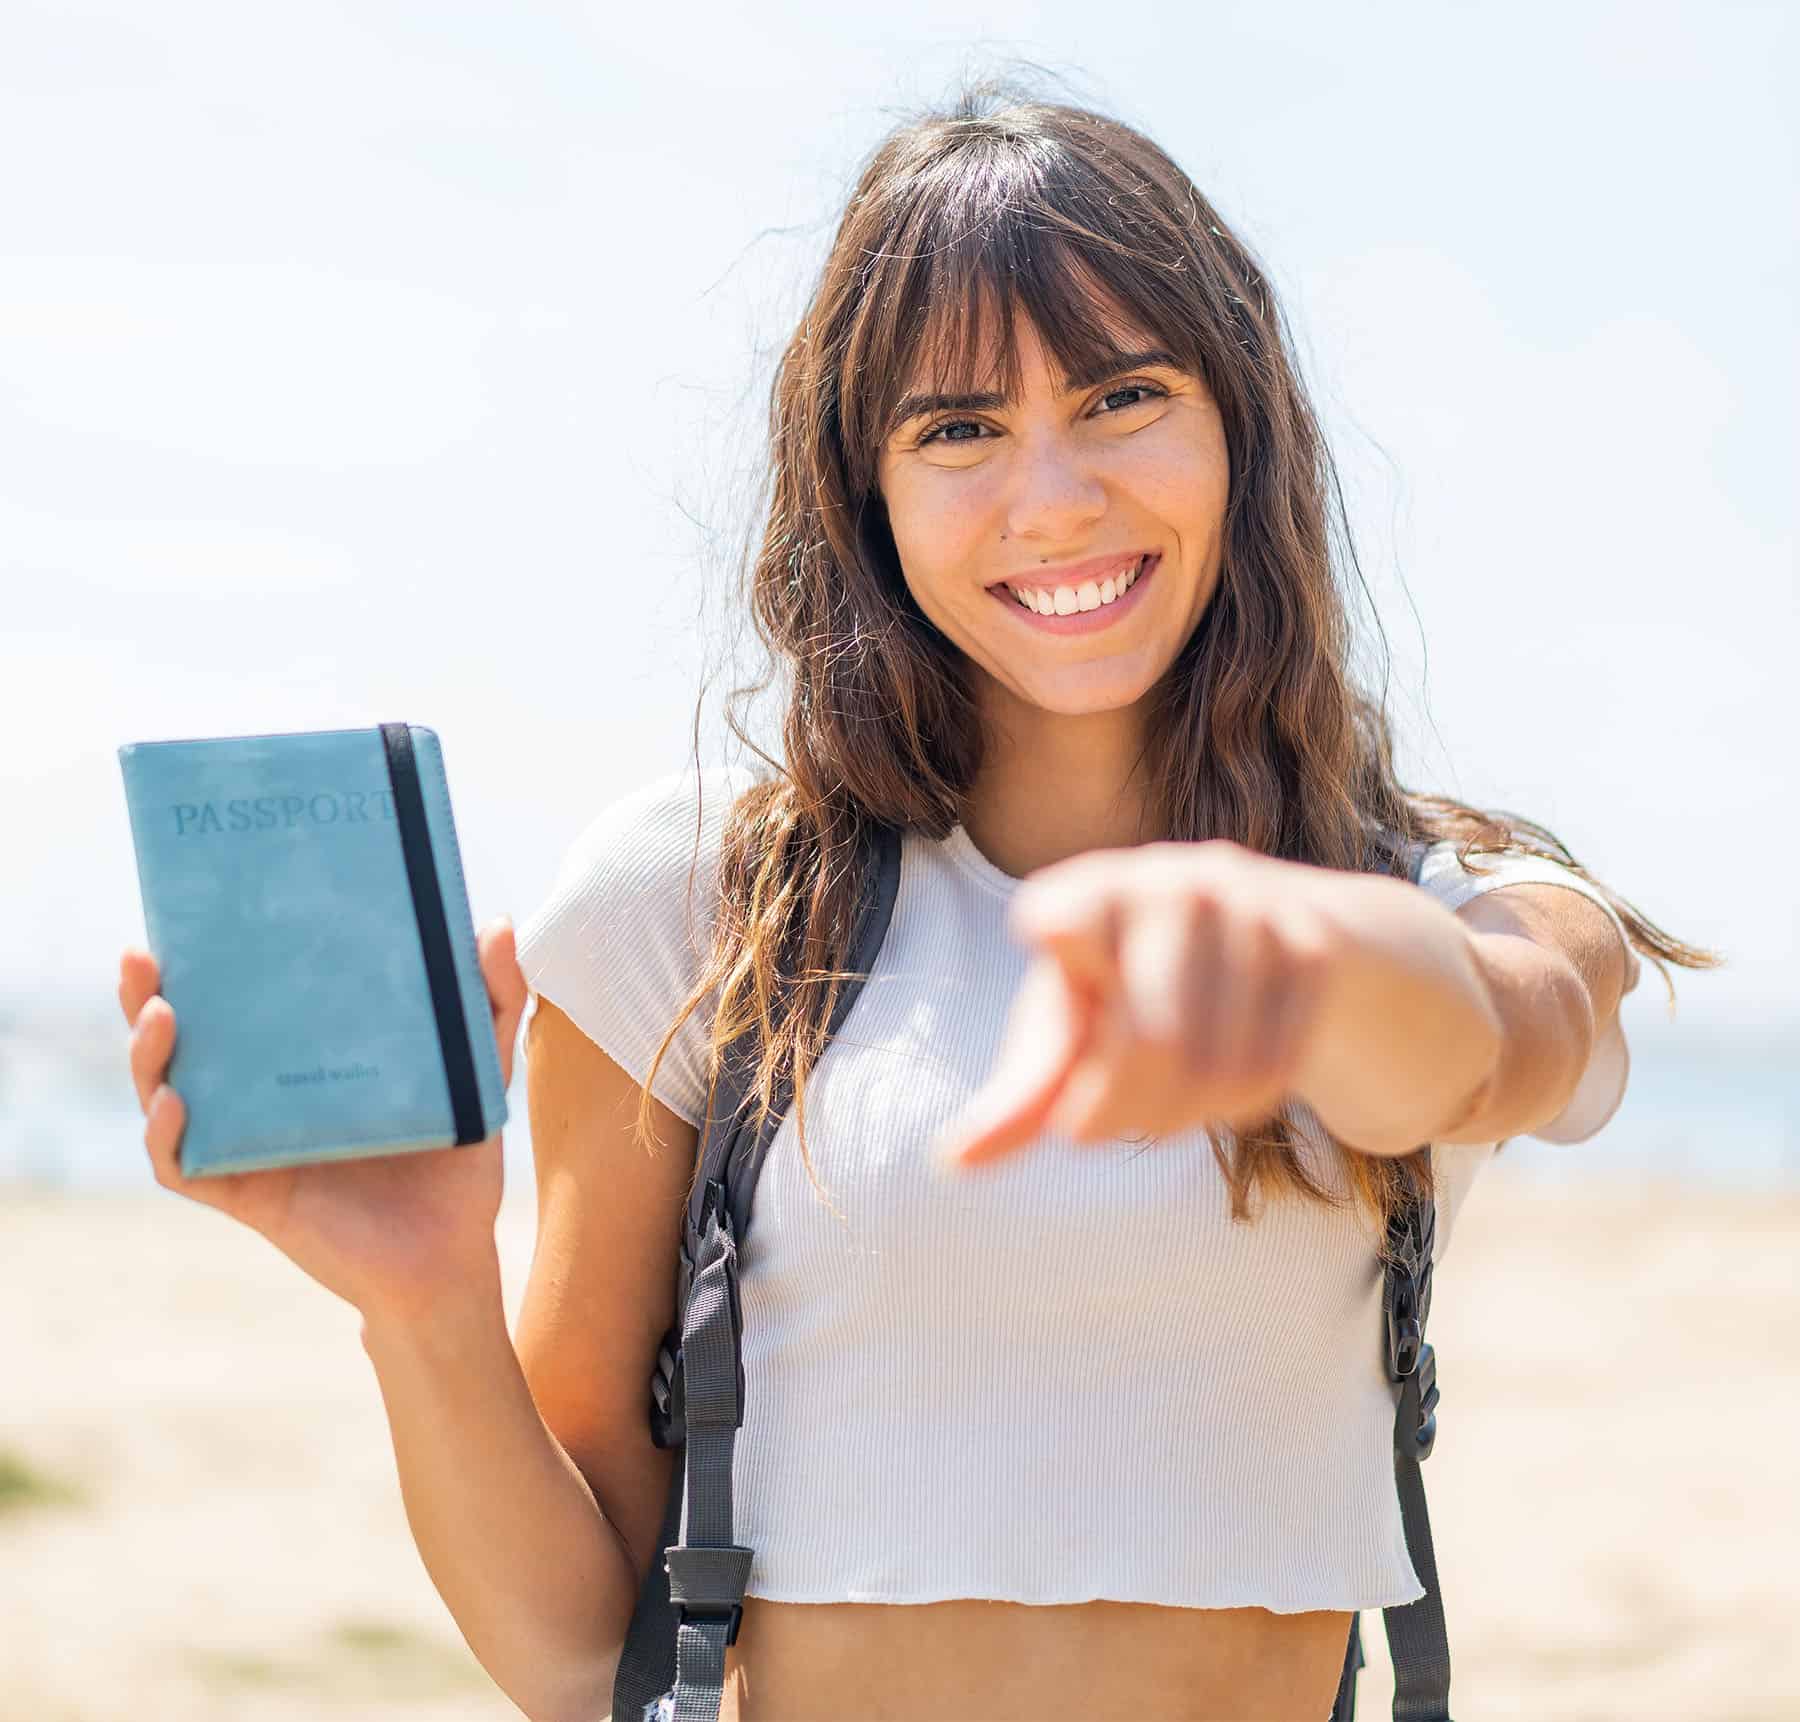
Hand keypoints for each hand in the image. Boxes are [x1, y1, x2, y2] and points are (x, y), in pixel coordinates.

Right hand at [118, 916, 529, 1320]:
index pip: (238, 1001)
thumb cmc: (458, 1162)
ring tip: (162, 1014)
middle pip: (184, 1041)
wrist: (454, 1257)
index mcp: (304, 1060)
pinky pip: (185, 1166)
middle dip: (148, 996)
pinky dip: (166, 1135)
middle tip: (144, 956)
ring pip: (165, 1096)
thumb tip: (499, 922)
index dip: (202, 961)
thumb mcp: (481, 1070)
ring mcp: (248, 1146)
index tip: (189, 913)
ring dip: (148, 1055)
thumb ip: (493, 1000)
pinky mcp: (247, 1196)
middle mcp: (262, 1098)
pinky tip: (175, 1101)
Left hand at [930, 841, 1344, 1169]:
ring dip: (1181, 1121)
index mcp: (1089, 888)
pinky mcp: (1311, 942)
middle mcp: (1168, 879)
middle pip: (1155, 1037)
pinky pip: (1275, 1066)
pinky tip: (1218, 1096)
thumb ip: (1018, 1097)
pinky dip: (1240, 1107)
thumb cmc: (1130, 993)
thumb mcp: (1067, 1034)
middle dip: (1123, 1113)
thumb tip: (954, 1163)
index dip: (1065, 1018)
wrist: (1263, 942)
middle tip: (1092, 1135)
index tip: (1070, 1050)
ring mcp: (1249, 905)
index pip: (1057, 925)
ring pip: (1219, 1064)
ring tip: (1157, 1117)